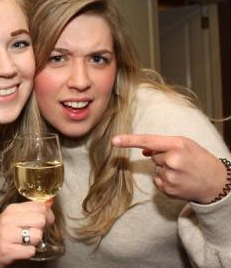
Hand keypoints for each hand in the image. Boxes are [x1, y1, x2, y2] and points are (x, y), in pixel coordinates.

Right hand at [0, 201, 53, 267]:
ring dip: (35, 242)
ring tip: (25, 242)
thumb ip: (30, 211)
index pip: (40, 206)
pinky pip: (31, 251)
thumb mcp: (12, 218)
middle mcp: (9, 219)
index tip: (44, 221)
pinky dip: (29, 253)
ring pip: (37, 235)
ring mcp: (7, 235)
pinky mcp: (7, 250)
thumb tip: (49, 203)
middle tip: (33, 233)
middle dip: (42, 229)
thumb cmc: (0, 235)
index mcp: (12, 209)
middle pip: (41, 219)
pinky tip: (20, 250)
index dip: (47, 215)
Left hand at [112, 134, 226, 203]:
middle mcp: (172, 160)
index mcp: (177, 145)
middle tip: (181, 161)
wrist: (216, 183)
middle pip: (153, 155)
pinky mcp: (168, 190)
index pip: (148, 141)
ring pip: (155, 168)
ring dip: (165, 169)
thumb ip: (163, 144)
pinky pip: (157, 180)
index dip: (130, 140)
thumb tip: (144, 150)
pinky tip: (179, 180)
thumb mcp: (185, 144)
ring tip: (182, 171)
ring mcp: (170, 177)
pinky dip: (165, 180)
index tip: (114, 141)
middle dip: (163, 157)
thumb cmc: (199, 159)